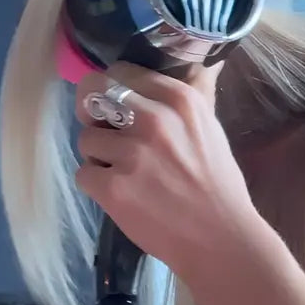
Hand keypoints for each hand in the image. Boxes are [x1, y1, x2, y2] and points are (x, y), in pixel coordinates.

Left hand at [73, 62, 261, 281]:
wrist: (221, 240)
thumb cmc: (220, 187)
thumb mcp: (211, 130)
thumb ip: (189, 99)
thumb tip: (193, 64)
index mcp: (179, 100)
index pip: (122, 72)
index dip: (113, 90)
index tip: (117, 108)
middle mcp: (153, 119)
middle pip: (92, 93)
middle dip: (91, 112)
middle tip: (104, 133)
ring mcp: (131, 153)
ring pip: (86, 139)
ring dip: (99, 158)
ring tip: (127, 177)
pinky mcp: (113, 187)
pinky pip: (84, 174)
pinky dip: (98, 187)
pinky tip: (124, 198)